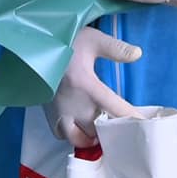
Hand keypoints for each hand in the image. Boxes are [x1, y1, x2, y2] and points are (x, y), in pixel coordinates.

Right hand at [44, 26, 142, 148]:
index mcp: (87, 86)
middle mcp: (73, 105)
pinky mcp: (48, 114)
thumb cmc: (63, 41)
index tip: (145, 125)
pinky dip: (73, 136)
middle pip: (99, 131)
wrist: (31, 45)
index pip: (115, 109)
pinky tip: (81, 127)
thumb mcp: (92, 39)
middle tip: (124, 128)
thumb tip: (138, 53)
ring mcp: (59, 112)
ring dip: (93, 138)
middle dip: (112, 133)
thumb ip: (116, 48)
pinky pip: (62, 135)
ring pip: (80, 138)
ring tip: (102, 131)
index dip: (132, 119)